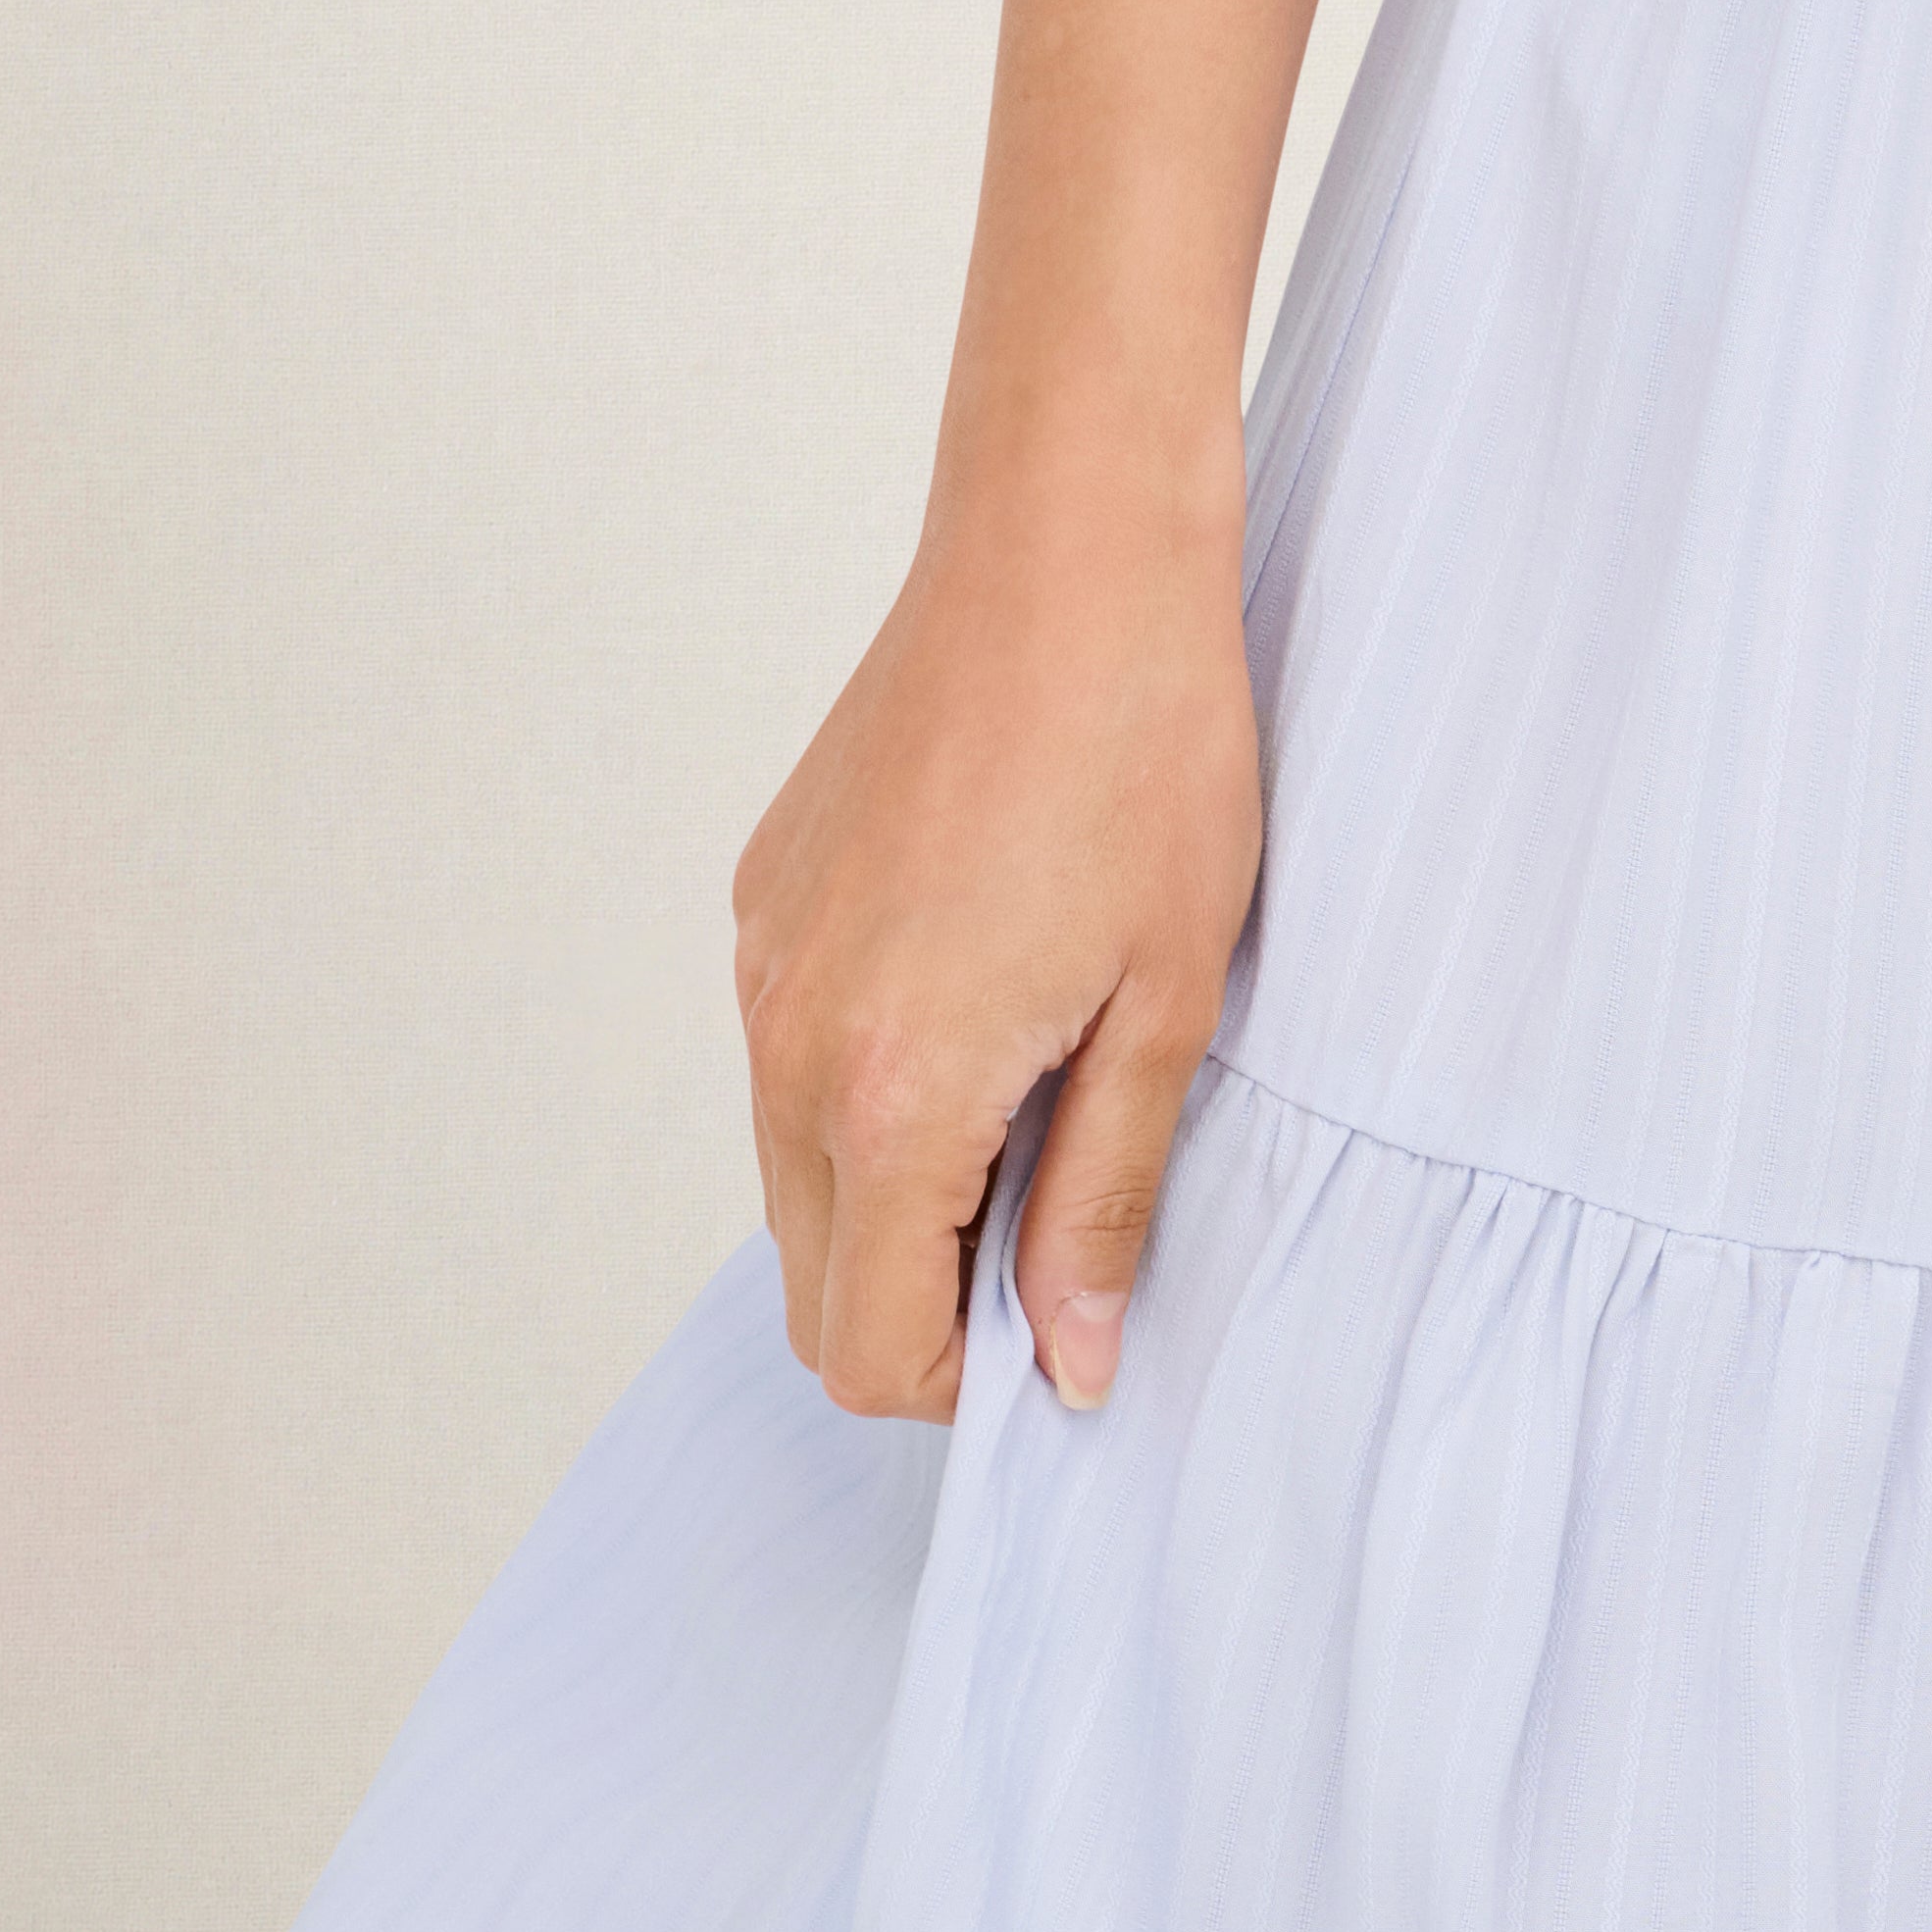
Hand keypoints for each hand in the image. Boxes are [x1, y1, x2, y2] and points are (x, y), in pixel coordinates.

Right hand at [730, 433, 1264, 1421]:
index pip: (867, 1349)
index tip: (1061, 1330)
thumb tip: (1068, 1362)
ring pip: (794, 1172)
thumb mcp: (1168, 1001)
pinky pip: (790, 1053)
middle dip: (925, 1302)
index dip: (968, 1382)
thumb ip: (1102, 1200)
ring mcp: (764, 962)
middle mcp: (787, 1041)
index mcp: (890, 1092)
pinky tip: (989, 989)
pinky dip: (867, 1081)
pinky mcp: (765, 893)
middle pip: (815, 1279)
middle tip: (1063, 1218)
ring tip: (1043, 1086)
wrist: (1069, 549)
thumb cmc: (1145, 751)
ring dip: (896, 1188)